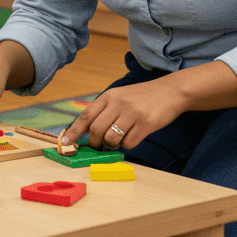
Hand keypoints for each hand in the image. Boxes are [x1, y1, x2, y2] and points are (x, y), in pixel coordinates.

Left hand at [59, 79, 184, 150]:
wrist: (171, 92)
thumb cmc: (142, 98)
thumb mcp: (120, 97)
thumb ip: (105, 110)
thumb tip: (86, 132)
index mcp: (109, 96)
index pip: (86, 115)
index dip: (74, 131)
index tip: (66, 143)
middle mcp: (119, 103)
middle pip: (96, 130)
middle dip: (94, 142)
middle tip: (99, 145)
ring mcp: (132, 114)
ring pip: (111, 139)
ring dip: (112, 144)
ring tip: (119, 139)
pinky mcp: (146, 124)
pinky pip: (129, 143)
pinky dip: (128, 145)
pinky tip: (134, 136)